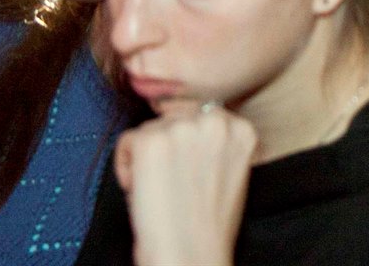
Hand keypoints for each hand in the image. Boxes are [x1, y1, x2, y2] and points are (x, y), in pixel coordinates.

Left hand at [115, 100, 257, 265]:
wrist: (191, 256)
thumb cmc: (208, 226)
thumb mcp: (232, 173)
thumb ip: (218, 144)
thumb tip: (191, 129)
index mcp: (243, 128)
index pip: (202, 116)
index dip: (187, 147)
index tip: (186, 173)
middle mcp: (215, 121)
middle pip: (175, 118)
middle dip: (167, 148)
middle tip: (171, 184)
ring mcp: (182, 128)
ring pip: (151, 129)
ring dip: (147, 157)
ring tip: (160, 191)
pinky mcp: (152, 141)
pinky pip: (127, 141)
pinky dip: (126, 166)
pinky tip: (141, 191)